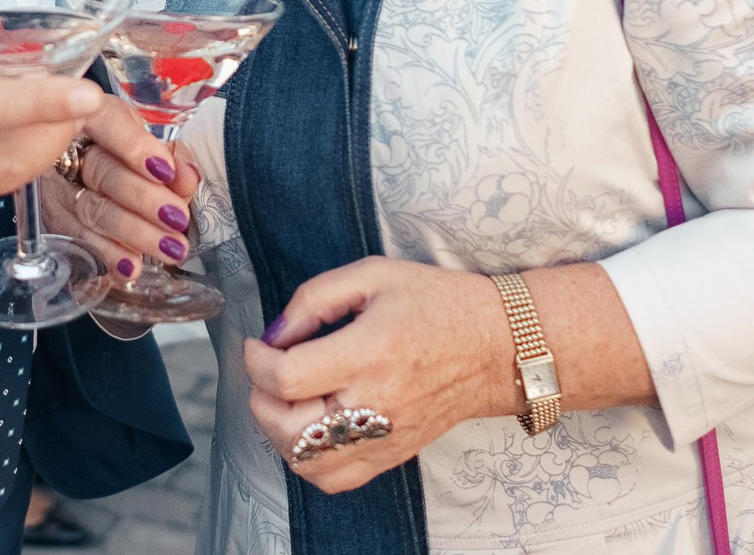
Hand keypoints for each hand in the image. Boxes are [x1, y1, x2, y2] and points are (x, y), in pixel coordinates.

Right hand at [36, 95, 198, 281]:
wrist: (90, 169)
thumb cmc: (128, 154)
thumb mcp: (151, 145)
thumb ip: (172, 158)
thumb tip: (187, 178)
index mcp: (97, 115)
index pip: (108, 122)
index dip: (134, 145)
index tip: (164, 169)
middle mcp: (69, 147)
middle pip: (101, 171)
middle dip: (143, 197)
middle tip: (177, 217)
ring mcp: (56, 186)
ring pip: (92, 209)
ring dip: (134, 232)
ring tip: (168, 248)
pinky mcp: (54, 219)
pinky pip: (80, 240)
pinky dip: (109, 255)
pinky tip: (132, 268)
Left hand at [243, 258, 513, 494]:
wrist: (497, 346)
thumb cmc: (438, 304)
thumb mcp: (374, 274)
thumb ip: (315, 298)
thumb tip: (276, 333)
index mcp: (369, 352)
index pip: (288, 377)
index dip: (257, 362)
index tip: (259, 345)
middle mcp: (375, 402)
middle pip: (289, 427)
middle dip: (260, 398)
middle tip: (267, 371)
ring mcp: (385, 436)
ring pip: (306, 461)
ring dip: (279, 432)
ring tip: (285, 400)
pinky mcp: (392, 453)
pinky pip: (334, 479)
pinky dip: (308, 461)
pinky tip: (310, 428)